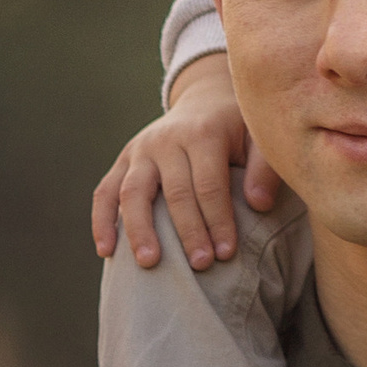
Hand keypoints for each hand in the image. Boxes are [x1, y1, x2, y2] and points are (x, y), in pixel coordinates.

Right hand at [91, 59, 280, 267]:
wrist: (205, 101)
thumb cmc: (239, 130)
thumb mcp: (259, 138)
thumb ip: (264, 169)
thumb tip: (258, 204)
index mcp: (203, 133)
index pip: (209, 184)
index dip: (218, 220)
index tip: (226, 254)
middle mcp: (167, 140)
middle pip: (174, 192)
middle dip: (188, 232)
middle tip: (201, 266)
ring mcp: (141, 150)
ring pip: (133, 192)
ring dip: (139, 230)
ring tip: (149, 264)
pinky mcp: (123, 160)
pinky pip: (105, 192)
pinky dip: (102, 221)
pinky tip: (106, 251)